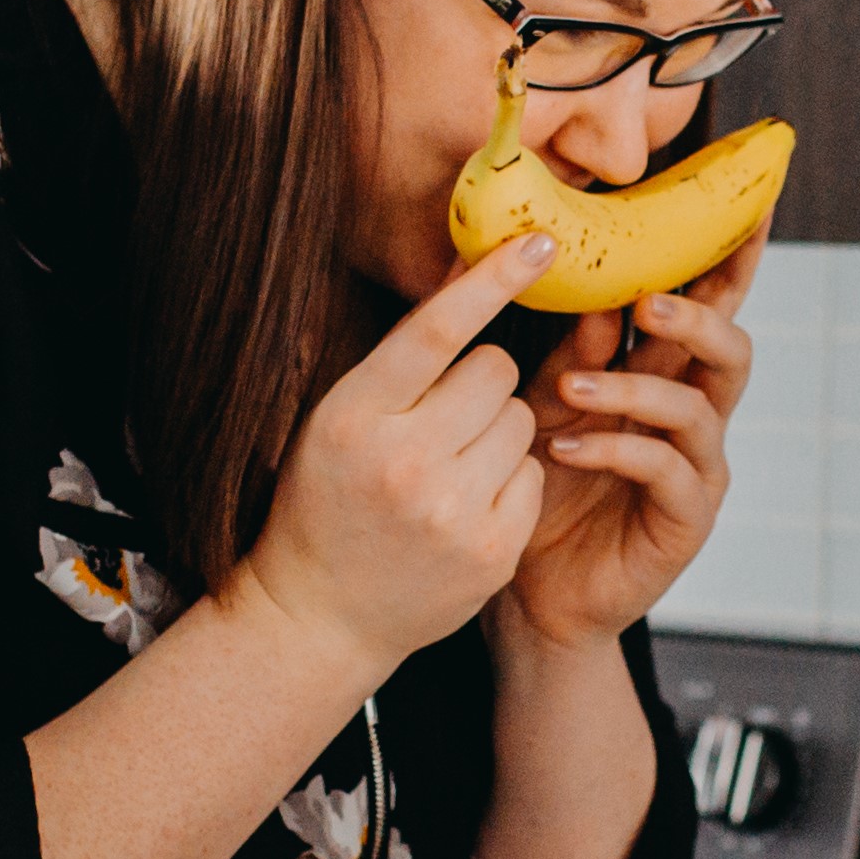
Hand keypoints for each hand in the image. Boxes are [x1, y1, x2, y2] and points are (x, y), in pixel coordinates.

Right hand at [235, 235, 552, 681]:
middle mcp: (405, 462)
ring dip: (500, 432)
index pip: (436, 329)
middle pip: (497, 371)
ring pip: (523, 420)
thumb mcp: (339, 418)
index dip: (491, 280)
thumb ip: (404, 358)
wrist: (319, 615)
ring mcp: (452, 512)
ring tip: (452, 469)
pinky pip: (535, 474)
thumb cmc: (328, 503)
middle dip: (482, 384)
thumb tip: (472, 270)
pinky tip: (468, 507)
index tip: (539, 242)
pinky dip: (510, 482)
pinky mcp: (492, 550)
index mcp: (354, 417)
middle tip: (444, 420)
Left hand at [500, 220, 766, 651]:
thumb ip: (571, 351)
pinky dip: (615, 449)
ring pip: (698, 407)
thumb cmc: (544, 491)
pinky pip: (663, 470)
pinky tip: (565, 447)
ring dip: (635, 387)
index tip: (749, 200)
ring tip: (572, 384)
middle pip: (730, 349)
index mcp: (667, 377)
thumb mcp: (547, 407)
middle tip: (648, 300)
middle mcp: (695, 418)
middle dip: (699, 315)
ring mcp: (697, 469)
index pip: (709, 306)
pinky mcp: (685, 518)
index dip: (732, 256)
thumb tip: (577, 282)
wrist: (536, 593)